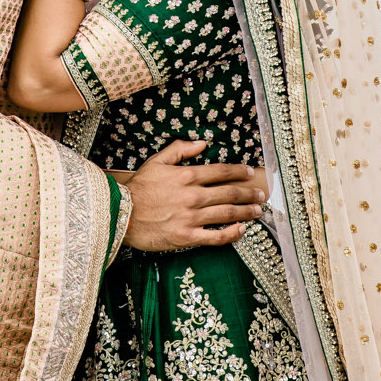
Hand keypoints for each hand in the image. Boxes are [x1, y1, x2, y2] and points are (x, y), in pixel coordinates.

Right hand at [117, 139, 269, 251]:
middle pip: (229, 193)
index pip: (221, 172)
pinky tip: (242, 230)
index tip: (249, 172)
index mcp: (187, 176)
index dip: (239, 171)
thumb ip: (180, 150)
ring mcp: (191, 218)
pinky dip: (232, 234)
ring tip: (257, 211)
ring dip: (246, 212)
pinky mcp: (187, 237)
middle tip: (261, 194)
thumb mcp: (156, 161)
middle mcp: (193, 196)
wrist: (120, 215)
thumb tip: (202, 143)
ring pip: (227, 214)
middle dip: (248, 193)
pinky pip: (216, 237)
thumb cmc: (138, 188)